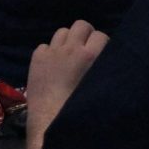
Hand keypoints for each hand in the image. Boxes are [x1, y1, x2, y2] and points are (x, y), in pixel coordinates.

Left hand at [26, 20, 109, 136]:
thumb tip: (111, 64)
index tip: (102, 55)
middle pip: (81, 25)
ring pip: (62, 32)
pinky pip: (45, 45)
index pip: (101, 35)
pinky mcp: (36, 58)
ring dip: (67, 41)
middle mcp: (70, 49)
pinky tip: (51, 66)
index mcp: (90, 56)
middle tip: (86, 50)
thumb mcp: (102, 90)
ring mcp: (51, 52)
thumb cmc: (81, 111)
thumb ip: (106, 72)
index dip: (103, 45)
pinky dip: (49, 52)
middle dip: (86, 35)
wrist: (51, 123)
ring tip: (68, 56)